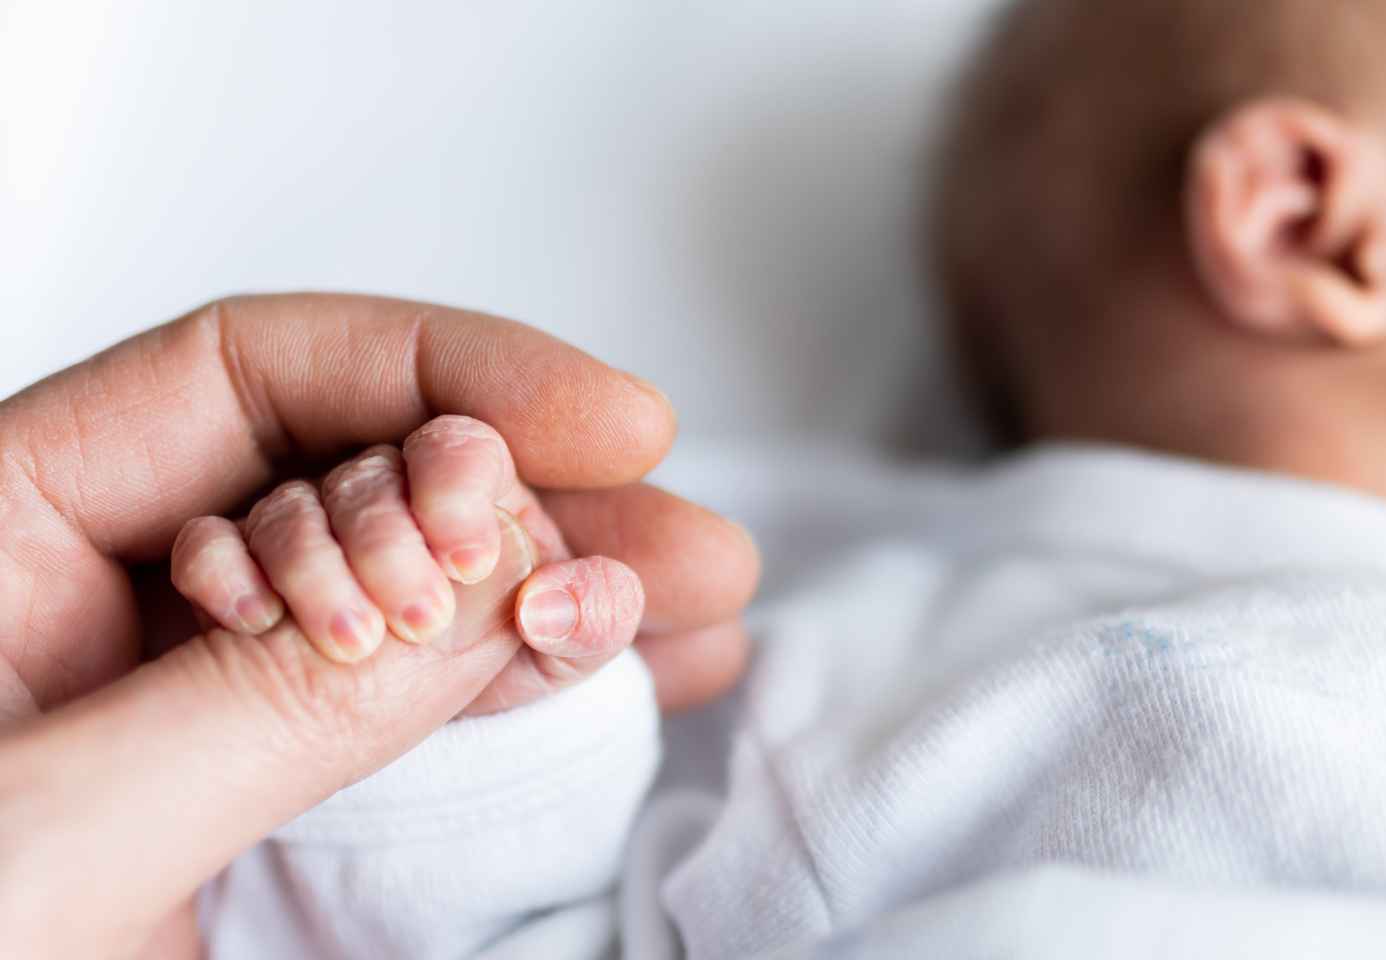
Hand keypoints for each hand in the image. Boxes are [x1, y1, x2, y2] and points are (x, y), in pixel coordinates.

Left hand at [0, 295, 759, 957]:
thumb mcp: (50, 849)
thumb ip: (273, 704)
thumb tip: (490, 581)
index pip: (243, 375)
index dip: (445, 372)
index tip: (609, 424)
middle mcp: (87, 594)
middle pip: (351, 472)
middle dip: (534, 506)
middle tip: (679, 554)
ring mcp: (174, 697)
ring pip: (396, 587)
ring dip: (552, 593)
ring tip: (689, 612)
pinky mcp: (233, 796)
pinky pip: (394, 700)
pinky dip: (513, 683)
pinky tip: (611, 672)